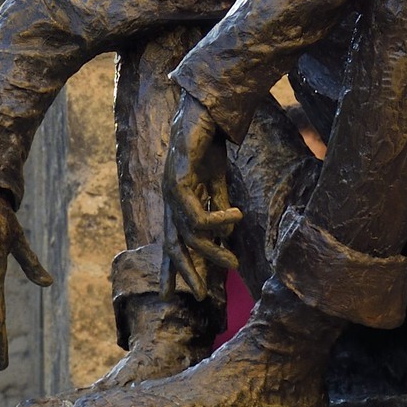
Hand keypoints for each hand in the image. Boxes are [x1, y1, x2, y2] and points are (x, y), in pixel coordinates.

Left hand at [162, 94, 240, 302]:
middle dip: (184, 272)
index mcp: (177, 202)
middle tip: (201, 296)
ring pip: (188, 233)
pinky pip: (195, 211)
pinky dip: (217, 219)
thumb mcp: (217, 182)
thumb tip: (225, 237)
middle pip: (172, 246)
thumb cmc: (208, 143)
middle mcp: (170, 199)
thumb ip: (218, 207)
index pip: (172, 242)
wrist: (205, 109)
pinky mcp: (178, 177)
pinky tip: (236, 216)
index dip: (170, 269)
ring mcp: (171, 188)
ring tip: (232, 263)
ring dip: (212, 252)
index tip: (170, 297)